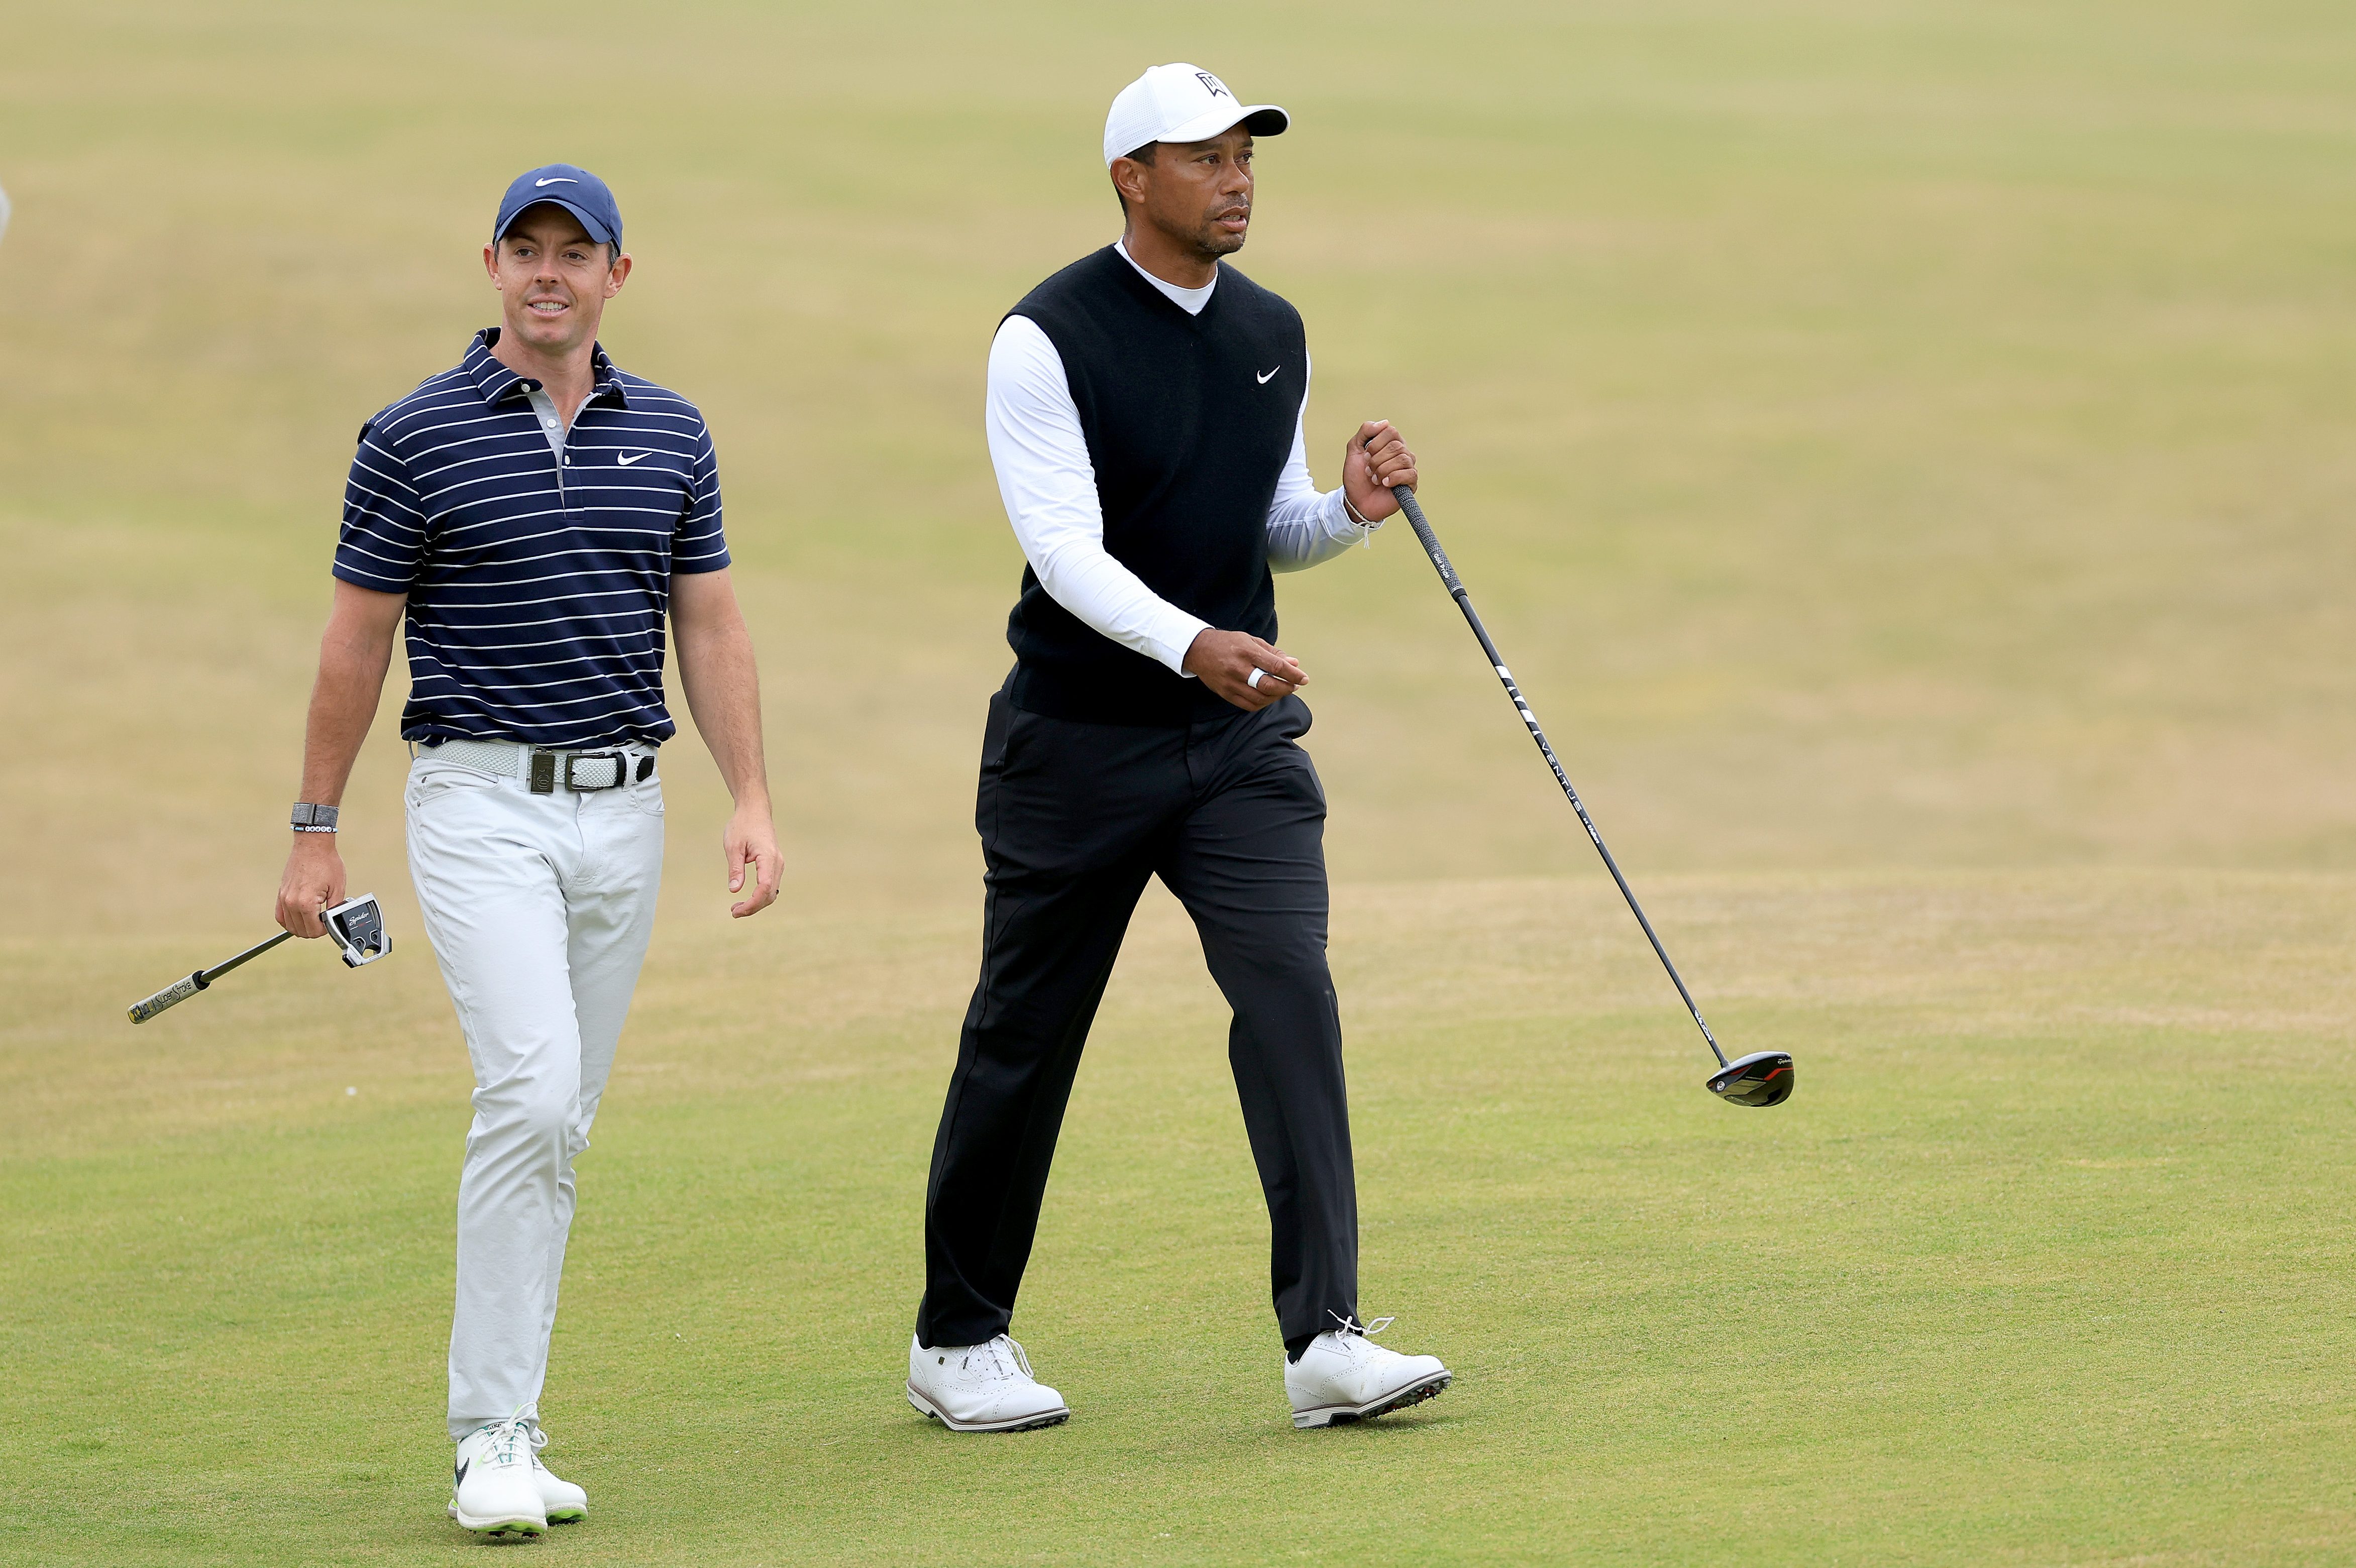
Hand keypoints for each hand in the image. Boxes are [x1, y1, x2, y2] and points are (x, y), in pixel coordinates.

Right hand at [276, 835, 346, 937]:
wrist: (313, 846)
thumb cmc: (326, 862)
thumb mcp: (338, 888)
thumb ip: (335, 909)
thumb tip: (333, 922)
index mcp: (306, 902)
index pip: (313, 930)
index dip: (324, 931)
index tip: (330, 924)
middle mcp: (291, 902)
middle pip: (301, 931)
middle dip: (315, 930)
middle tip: (325, 922)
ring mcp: (284, 898)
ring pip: (290, 926)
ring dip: (302, 927)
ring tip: (315, 920)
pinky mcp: (281, 893)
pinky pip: (280, 916)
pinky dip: (289, 921)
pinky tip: (299, 919)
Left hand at [723, 799, 781, 917]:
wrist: (755, 810)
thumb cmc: (742, 825)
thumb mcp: (733, 846)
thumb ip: (735, 869)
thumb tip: (734, 890)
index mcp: (768, 857)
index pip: (765, 887)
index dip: (752, 903)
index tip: (735, 910)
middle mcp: (777, 863)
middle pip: (770, 894)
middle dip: (753, 908)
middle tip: (733, 912)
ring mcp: (778, 864)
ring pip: (772, 893)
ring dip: (757, 904)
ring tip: (737, 908)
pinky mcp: (774, 865)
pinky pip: (771, 886)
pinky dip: (760, 896)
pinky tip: (747, 899)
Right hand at [1184, 629, 1305, 711]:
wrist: (1199, 650)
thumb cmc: (1229, 643)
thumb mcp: (1251, 640)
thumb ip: (1274, 652)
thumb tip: (1294, 664)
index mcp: (1246, 651)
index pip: (1276, 666)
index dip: (1293, 674)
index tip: (1304, 678)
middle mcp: (1238, 668)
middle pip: (1269, 685)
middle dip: (1287, 688)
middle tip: (1294, 686)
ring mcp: (1230, 683)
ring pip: (1260, 698)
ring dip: (1276, 697)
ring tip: (1283, 691)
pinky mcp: (1225, 693)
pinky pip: (1249, 705)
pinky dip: (1263, 704)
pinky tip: (1268, 697)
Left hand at [1342, 419, 1417, 522]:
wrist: (1356, 501)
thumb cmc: (1357, 476)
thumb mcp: (1354, 450)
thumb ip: (1365, 431)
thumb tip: (1385, 422)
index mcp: (1391, 443)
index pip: (1390, 431)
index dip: (1375, 444)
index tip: (1365, 456)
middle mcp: (1402, 452)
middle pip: (1396, 446)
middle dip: (1376, 459)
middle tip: (1368, 471)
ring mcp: (1408, 467)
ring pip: (1402, 459)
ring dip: (1382, 470)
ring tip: (1374, 479)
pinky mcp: (1411, 483)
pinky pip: (1409, 473)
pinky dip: (1393, 478)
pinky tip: (1385, 484)